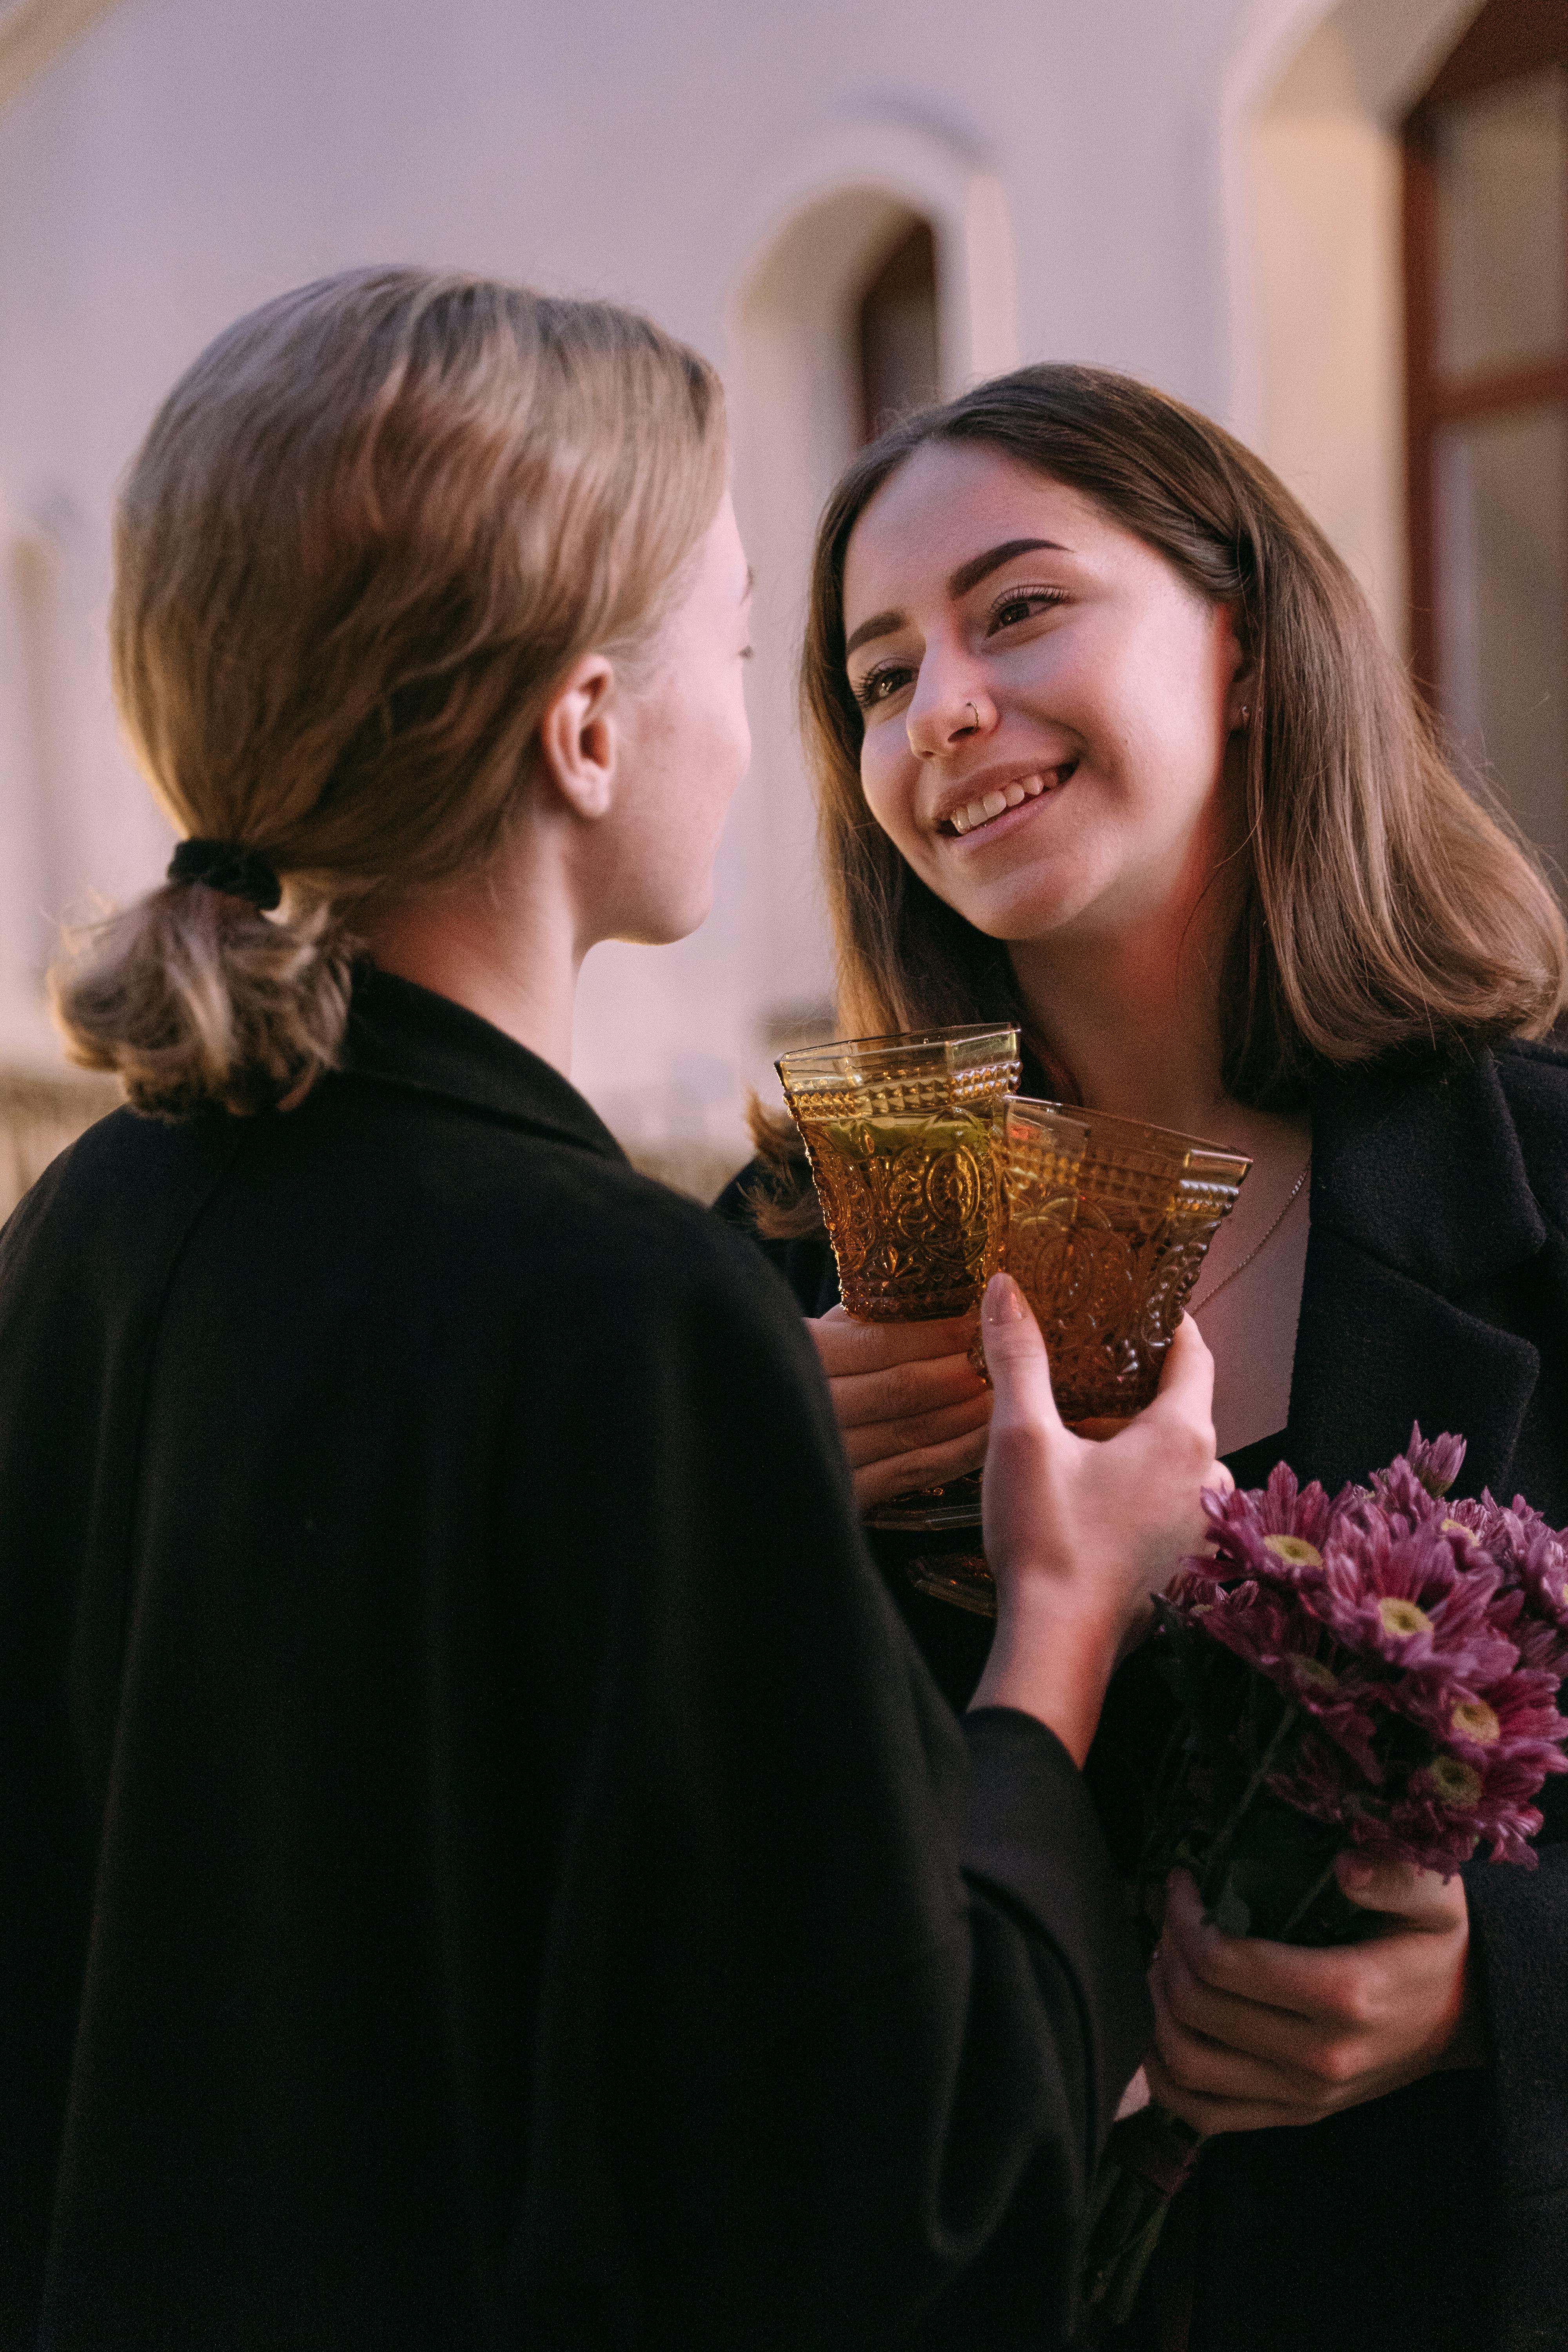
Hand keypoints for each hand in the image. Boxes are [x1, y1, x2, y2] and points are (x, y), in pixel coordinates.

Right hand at [807, 1306, 991, 1509]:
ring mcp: (830, 1455)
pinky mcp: (849, 1497)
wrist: (763, 1484)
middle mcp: (809, 1404)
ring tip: (1007, 1388)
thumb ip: (867, 1316)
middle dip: (960, 1369)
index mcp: (804, 1351)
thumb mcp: (827, 1333)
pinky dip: (956, 1451)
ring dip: (967, 1409)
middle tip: (1004, 1355)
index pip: (880, 1341)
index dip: (937, 1332)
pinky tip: (988, 1434)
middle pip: (900, 1386)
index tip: (981, 1316)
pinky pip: (911, 1472)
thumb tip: (939, 1289)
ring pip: (911, 1429)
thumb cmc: (802, 1374)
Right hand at [969, 1280, 1225, 1760]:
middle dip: (1146, 1384)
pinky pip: (1175, 1507)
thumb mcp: (1021, 1437)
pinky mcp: (1186, 1568)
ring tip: (1092, 1430)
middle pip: (1187, 1409)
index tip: (1146, 1302)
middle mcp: (1211, 1479)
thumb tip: (1004, 1288)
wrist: (1057, 1647)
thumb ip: (1018, 1357)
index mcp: (1184, 1436)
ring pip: (1181, 1463)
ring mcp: (1204, 1530)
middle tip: (1099, 1363)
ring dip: (1144, 1443)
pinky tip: (1100, 1494)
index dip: (1171, 1323)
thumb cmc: (1048, 1540)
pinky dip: (1146, 1488)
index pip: (1194, 1354)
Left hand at [1146, 1860, 1481, 2134]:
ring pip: (1188, 2062)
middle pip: (1197, 2006)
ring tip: (1165, 1962)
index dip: (1185, 1917)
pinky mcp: (1295, 2115)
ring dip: (1157, 2007)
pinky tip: (1164, 2028)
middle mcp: (1319, 2055)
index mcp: (1346, 1995)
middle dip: (1167, 1950)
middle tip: (1172, 1916)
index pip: (1226, 1962)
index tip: (1183, 1882)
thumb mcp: (1436, 1901)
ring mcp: (1304, 2095)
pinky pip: (1205, 2114)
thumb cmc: (1438, 1948)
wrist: (1465, 2019)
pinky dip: (1166, 2078)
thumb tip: (1344, 1867)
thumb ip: (1396, 1877)